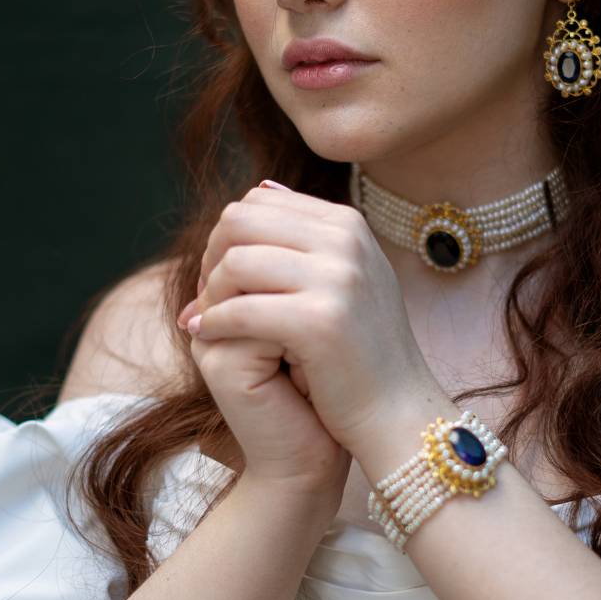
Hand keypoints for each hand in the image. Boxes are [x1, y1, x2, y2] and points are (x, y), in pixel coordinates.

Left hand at [178, 181, 443, 471]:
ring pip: (235, 262)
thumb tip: (260, 186)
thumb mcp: (345, 277)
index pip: (259, 200)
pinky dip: (214, 323)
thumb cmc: (361, 352)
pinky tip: (206, 337)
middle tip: (205, 298)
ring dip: (209, 294)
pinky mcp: (321, 321)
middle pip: (240, 221)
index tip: (219, 277)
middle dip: (211, 257)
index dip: (226, 236)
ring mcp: (338, 279)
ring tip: (205, 321)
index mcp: (348, 225)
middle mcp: (347, 242)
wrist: (396, 413)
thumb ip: (308, 235)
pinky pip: (241, 310)